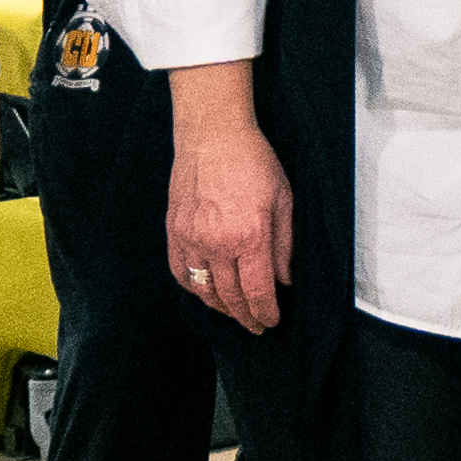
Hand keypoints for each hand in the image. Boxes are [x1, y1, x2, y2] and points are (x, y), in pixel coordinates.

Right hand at [165, 122, 290, 330]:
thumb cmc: (252, 160)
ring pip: (203, 289)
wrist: (212, 134)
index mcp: (249, 237)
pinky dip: (193, 287)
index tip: (271, 321)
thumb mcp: (284, 199)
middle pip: (230, 297)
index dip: (266, 313)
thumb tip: (285, 278)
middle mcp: (217, 243)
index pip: (257, 291)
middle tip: (255, 326)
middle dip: (245, 316)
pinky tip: (204, 290)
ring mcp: (191, 239)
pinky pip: (180, 271)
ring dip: (219, 307)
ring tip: (233, 312)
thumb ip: (285, 244)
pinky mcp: (174, 230)